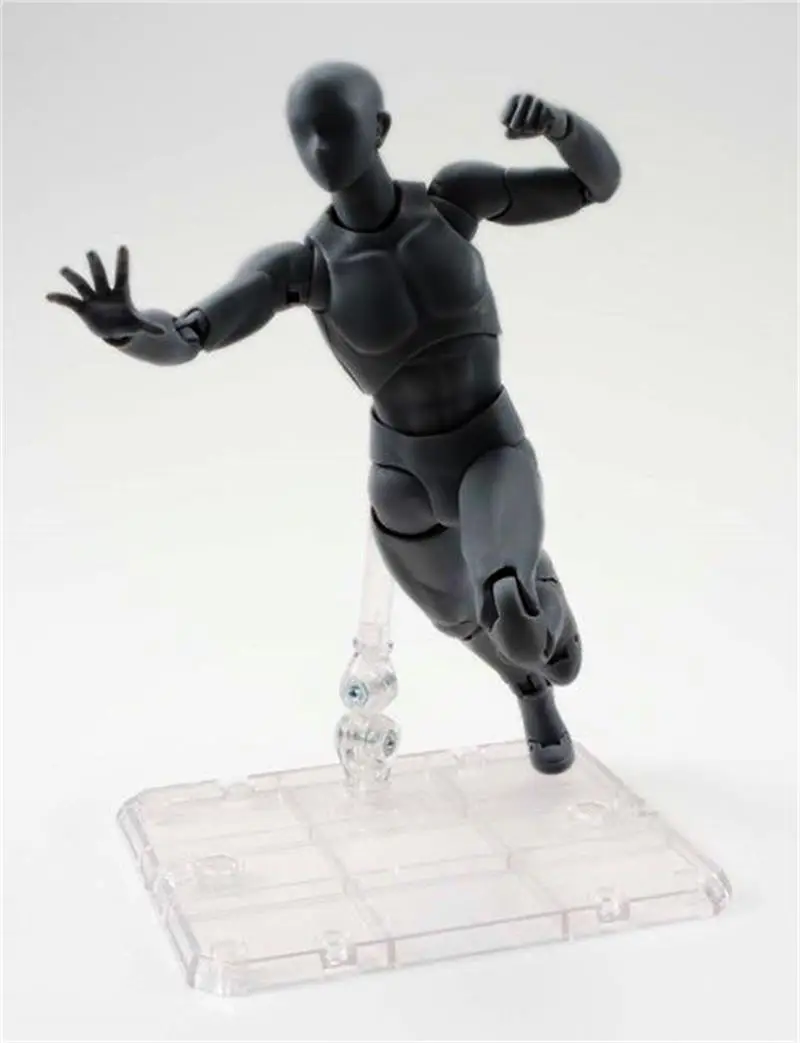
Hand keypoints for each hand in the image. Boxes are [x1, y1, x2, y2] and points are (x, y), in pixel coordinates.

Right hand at [46, 246, 163, 340]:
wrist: (113, 331)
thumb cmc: (127, 323)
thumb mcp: (138, 326)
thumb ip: (149, 327)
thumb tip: (164, 331)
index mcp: (120, 294)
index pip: (122, 275)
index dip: (123, 262)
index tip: (123, 246)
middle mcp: (105, 292)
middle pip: (100, 276)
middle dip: (96, 264)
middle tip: (91, 252)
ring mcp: (92, 299)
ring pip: (82, 285)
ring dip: (73, 277)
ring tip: (63, 269)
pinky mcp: (82, 308)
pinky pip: (69, 301)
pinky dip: (60, 299)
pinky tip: (49, 297)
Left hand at [501, 94, 568, 140]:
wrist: (552, 123)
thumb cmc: (530, 126)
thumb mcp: (516, 133)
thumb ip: (509, 134)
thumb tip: (509, 130)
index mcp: (513, 99)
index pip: (503, 120)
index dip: (510, 127)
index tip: (517, 123)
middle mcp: (524, 97)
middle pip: (514, 125)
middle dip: (520, 130)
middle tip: (527, 125)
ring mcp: (537, 101)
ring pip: (527, 125)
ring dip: (531, 130)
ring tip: (536, 124)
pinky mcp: (548, 108)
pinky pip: (539, 126)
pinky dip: (540, 129)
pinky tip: (545, 124)